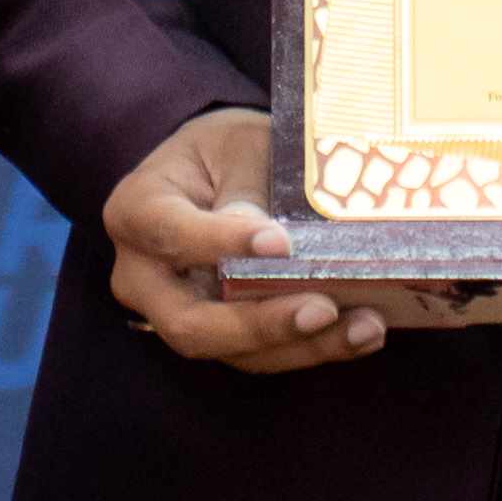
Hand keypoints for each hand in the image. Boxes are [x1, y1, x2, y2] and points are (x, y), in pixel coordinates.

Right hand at [98, 107, 382, 370]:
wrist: (215, 170)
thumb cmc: (224, 150)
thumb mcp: (238, 146)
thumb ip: (249, 189)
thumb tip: (278, 249)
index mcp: (136, 212)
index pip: (170, 235)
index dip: (221, 244)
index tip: (280, 242)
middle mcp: (142, 277)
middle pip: (190, 323)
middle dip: (261, 324)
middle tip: (323, 310)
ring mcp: (175, 314)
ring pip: (230, 350)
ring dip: (301, 347)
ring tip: (365, 327)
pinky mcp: (217, 334)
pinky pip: (258, 354)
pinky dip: (310, 349)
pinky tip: (359, 334)